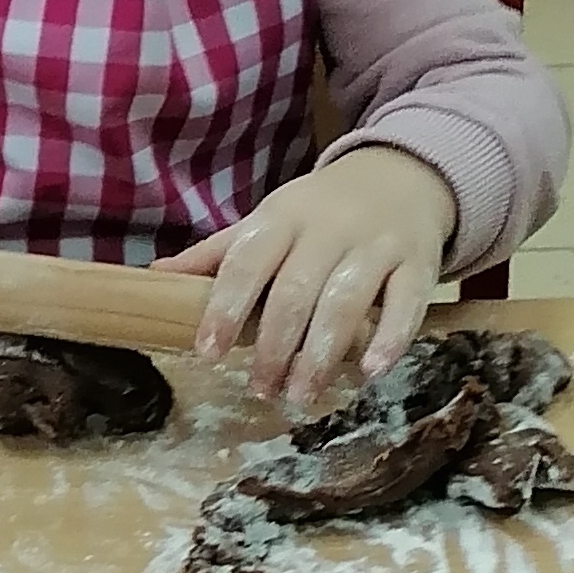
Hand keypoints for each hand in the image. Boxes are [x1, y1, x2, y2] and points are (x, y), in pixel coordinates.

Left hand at [173, 149, 457, 410]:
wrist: (402, 178)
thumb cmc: (321, 212)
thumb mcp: (270, 222)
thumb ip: (219, 253)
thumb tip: (155, 275)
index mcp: (282, 217)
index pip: (247, 262)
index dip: (225, 308)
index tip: (209, 352)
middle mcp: (328, 229)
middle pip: (295, 290)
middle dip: (275, 345)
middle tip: (262, 390)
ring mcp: (376, 245)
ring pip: (346, 301)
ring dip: (322, 353)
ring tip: (302, 394)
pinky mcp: (418, 263)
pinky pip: (406, 302)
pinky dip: (390, 337)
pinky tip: (371, 371)